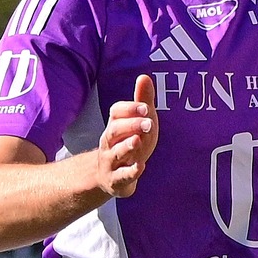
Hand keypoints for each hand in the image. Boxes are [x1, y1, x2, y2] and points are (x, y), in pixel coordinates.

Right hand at [96, 74, 157, 197]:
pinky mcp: (116, 180)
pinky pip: (121, 176)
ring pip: (115, 153)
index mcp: (115, 125)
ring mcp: (111, 161)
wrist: (110, 177)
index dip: (130, 109)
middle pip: (114, 130)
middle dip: (130, 125)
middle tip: (148, 123)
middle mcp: (110, 142)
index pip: (116, 112)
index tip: (146, 107)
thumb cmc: (129, 144)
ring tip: (137, 140)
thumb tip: (144, 76)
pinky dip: (130, 172)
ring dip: (126, 146)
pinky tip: (140, 166)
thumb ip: (142, 102)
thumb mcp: (138, 122)